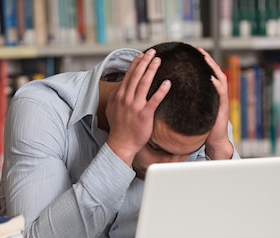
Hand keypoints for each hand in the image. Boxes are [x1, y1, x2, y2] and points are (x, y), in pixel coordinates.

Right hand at [106, 49, 171, 166]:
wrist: (121, 143)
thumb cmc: (118, 128)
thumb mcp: (112, 109)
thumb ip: (116, 96)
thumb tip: (119, 87)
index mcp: (119, 95)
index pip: (129, 75)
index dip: (136, 64)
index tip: (142, 55)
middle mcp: (126, 98)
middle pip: (137, 75)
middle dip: (145, 62)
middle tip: (153, 52)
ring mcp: (135, 106)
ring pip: (144, 84)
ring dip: (152, 70)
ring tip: (158, 61)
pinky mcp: (144, 114)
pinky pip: (154, 100)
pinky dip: (161, 91)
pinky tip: (167, 83)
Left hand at [198, 48, 233, 159]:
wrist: (213, 141)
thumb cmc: (202, 127)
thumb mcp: (193, 111)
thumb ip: (187, 101)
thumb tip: (170, 95)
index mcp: (210, 94)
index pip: (206, 74)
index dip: (201, 63)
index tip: (192, 52)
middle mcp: (217, 94)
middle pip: (214, 72)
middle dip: (208, 60)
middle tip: (200, 50)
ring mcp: (221, 100)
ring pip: (220, 79)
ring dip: (213, 68)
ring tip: (206, 59)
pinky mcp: (223, 108)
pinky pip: (221, 94)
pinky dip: (217, 85)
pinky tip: (212, 79)